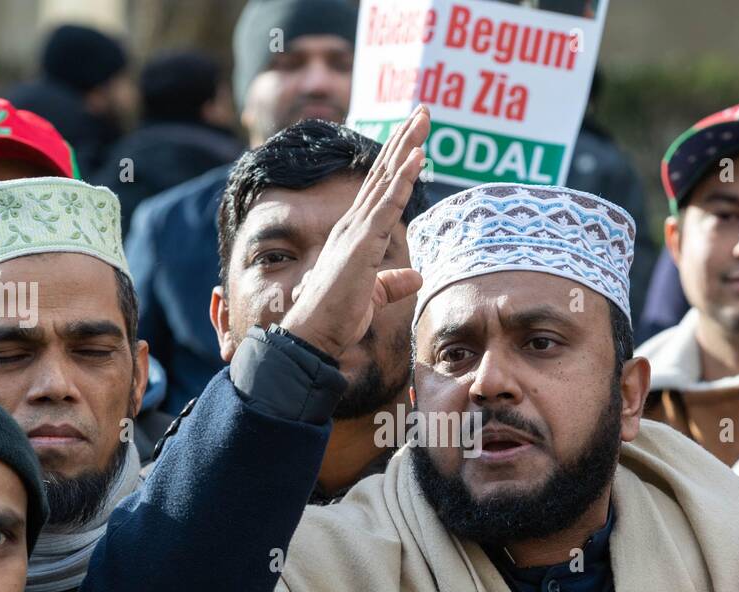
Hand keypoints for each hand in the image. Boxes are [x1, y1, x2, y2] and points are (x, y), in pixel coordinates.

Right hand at [282, 106, 429, 358]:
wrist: (314, 333)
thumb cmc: (337, 316)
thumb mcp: (373, 296)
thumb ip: (393, 283)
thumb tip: (416, 276)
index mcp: (355, 233)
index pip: (380, 188)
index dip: (398, 160)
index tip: (415, 136)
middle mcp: (353, 224)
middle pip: (383, 173)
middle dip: (404, 140)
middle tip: (423, 111)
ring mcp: (357, 230)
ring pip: (386, 180)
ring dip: (406, 147)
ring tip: (423, 119)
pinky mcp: (362, 243)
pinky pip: (388, 204)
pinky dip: (403, 179)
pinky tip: (417, 156)